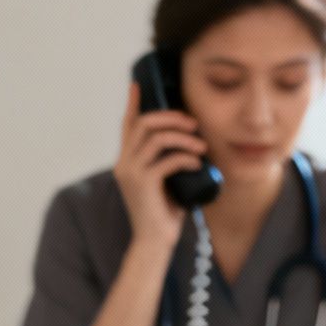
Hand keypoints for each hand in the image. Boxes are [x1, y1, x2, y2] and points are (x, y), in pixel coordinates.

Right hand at [114, 81, 209, 249]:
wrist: (154, 242)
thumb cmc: (164, 213)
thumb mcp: (165, 180)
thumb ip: (167, 160)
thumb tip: (189, 139)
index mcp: (127, 161)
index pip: (127, 125)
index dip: (133, 104)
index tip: (137, 84)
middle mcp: (124, 164)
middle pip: (143, 124)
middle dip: (171, 117)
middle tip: (193, 122)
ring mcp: (131, 173)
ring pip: (155, 138)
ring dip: (182, 137)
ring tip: (201, 145)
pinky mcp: (143, 184)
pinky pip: (167, 159)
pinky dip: (186, 157)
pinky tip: (197, 164)